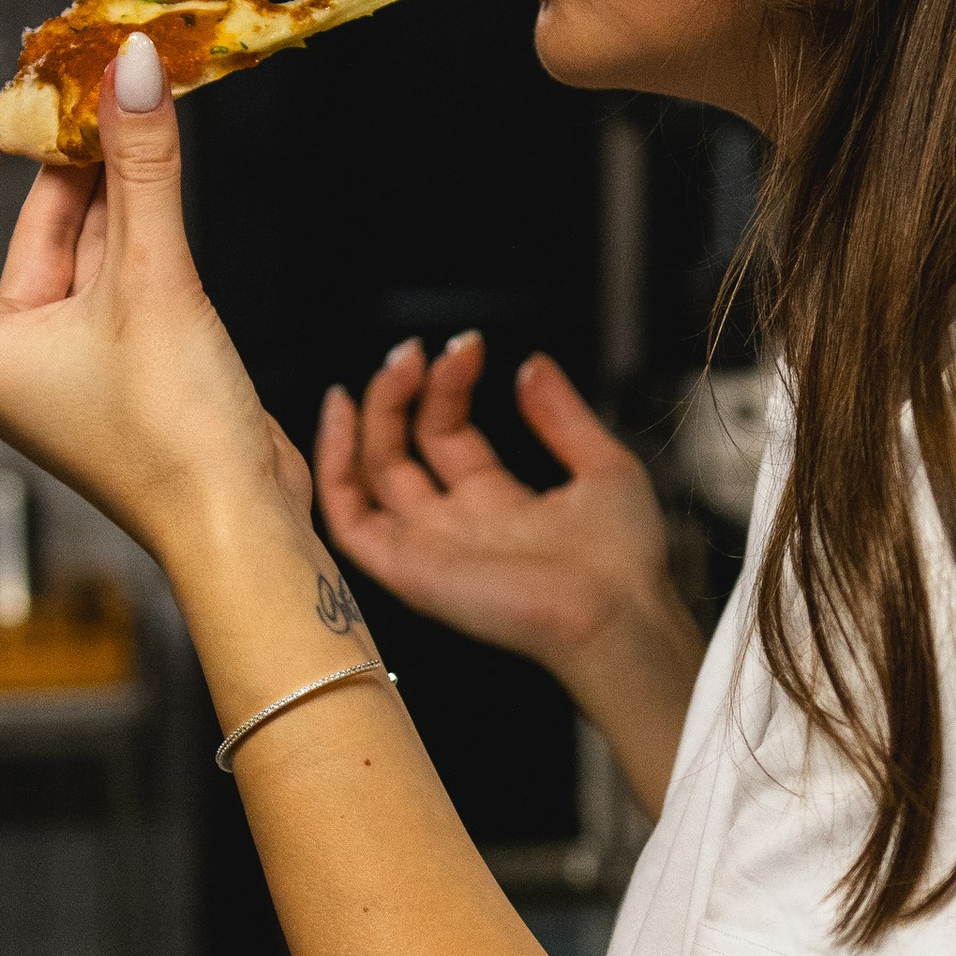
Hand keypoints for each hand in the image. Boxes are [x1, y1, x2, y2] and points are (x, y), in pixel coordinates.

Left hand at [0, 47, 302, 559]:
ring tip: (136, 119)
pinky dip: (140, 234)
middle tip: (92, 97)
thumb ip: (142, 168)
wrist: (239, 524)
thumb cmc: (172, 432)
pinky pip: (122, 286)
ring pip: (81, 259)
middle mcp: (21, 362)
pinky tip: (165, 184)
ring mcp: (78, 371)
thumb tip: (132, 65)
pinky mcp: (132, 375)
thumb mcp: (153, 280)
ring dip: (109, 194)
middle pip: (23, 242)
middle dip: (60, 171)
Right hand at [317, 338, 707, 815]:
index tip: (468, 346)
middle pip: (402, 450)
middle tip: (418, 349)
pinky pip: (347, 519)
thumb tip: (532, 365)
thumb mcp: (602, 467)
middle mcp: (455, 528)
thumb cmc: (623, 561)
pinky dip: (332, 465)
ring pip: (370, 477)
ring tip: (396, 366)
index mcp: (498, 507)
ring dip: (372, 416)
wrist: (616, 610)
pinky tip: (341, 412)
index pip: (448, 435)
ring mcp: (427, 549)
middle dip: (404, 392)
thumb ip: (562, 416)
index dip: (449, 385)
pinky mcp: (408, 570)